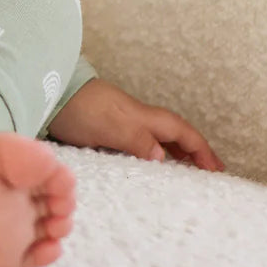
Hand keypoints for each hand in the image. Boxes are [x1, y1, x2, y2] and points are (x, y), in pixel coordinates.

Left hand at [46, 78, 225, 170]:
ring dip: (173, 154)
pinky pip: (138, 143)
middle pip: (173, 134)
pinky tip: (145, 167)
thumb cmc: (79, 108)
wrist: (47, 91)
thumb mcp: (110, 125)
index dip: (201, 150)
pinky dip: (150, 155)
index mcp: (143, 116)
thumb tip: (163, 158)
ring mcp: (120, 122)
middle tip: (208, 174)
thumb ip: (136, 140)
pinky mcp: (103, 129)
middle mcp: (135, 118)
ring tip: (184, 175)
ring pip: (156, 138)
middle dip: (193, 153)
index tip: (218, 170)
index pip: (181, 132)